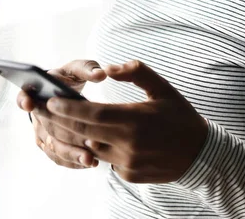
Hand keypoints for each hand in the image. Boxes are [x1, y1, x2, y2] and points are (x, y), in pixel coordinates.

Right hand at [17, 59, 106, 168]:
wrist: (64, 93)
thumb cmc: (70, 78)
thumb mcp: (78, 68)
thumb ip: (88, 68)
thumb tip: (100, 74)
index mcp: (37, 90)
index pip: (24, 95)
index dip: (24, 100)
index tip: (29, 103)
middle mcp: (35, 114)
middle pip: (46, 127)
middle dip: (65, 135)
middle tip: (88, 141)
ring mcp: (41, 132)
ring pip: (52, 147)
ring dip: (71, 154)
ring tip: (90, 158)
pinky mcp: (49, 146)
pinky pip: (58, 157)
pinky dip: (72, 162)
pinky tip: (89, 163)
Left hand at [45, 60, 208, 183]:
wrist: (201, 153)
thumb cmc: (179, 115)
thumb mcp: (162, 87)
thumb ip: (135, 72)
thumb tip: (109, 69)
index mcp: (135, 120)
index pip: (92, 114)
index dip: (69, 108)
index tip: (52, 100)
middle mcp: (128, 144)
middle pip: (84, 132)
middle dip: (60, 121)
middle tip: (43, 109)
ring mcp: (128, 163)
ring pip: (91, 147)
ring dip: (78, 135)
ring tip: (63, 120)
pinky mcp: (129, 175)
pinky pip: (105, 159)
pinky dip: (99, 146)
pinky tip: (96, 135)